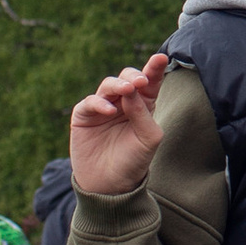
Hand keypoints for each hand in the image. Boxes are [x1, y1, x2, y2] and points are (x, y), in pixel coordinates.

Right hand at [70, 54, 169, 196]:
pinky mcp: (84, 116)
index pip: (150, 83)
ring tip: (127, 90)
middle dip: (134, 76)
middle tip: (140, 82)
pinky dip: (99, 103)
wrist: (109, 186)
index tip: (161, 58)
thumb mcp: (148, 138)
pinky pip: (90, 102)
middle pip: (128, 78)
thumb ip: (143, 113)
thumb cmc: (133, 162)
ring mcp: (103, 108)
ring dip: (118, 85)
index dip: (155, 68)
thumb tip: (132, 89)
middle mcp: (123, 103)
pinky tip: (109, 110)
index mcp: (143, 106)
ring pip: (109, 85)